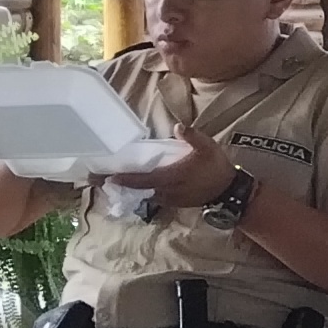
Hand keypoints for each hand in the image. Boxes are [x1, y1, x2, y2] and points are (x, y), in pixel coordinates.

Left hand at [98, 135, 239, 212]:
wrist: (229, 191)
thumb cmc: (217, 168)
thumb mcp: (208, 147)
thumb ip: (192, 136)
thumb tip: (178, 126)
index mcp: (170, 177)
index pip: (140, 179)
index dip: (122, 179)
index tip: (105, 178)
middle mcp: (165, 191)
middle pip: (136, 189)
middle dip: (117, 186)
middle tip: (98, 181)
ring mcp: (169, 198)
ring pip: (143, 194)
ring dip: (128, 189)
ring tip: (113, 182)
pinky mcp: (174, 202)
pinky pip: (152, 197)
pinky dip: (140, 192)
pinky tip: (135, 186)